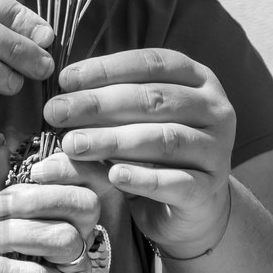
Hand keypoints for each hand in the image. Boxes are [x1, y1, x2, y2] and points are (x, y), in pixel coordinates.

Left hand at [0, 147, 101, 272]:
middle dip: (33, 198)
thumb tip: (0, 141)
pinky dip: (0, 268)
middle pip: (83, 203)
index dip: (67, 168)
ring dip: (11, 234)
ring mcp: (76, 271)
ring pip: (60, 238)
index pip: (90, 180)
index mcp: (68, 215)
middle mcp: (81, 240)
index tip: (31, 170)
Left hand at [44, 49, 234, 258]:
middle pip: (154, 100)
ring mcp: (217, 149)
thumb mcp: (132, 121)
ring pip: (165, 139)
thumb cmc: (152, 154)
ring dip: (114, 141)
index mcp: (197, 80)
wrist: (191, 208)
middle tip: (56, 113)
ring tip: (73, 144)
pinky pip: (177, 182)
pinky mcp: (210, 189)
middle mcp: (214, 110)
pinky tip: (113, 176)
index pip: (152, 64)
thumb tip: (59, 96)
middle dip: (99, 105)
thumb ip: (108, 105)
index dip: (107, 69)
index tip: (65, 80)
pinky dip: (143, 179)